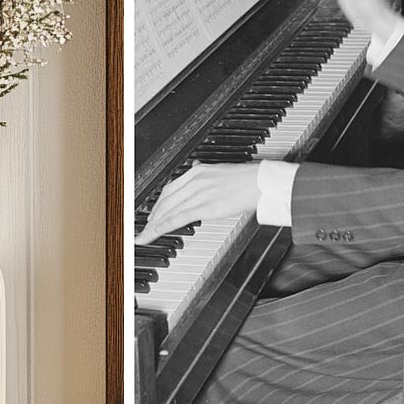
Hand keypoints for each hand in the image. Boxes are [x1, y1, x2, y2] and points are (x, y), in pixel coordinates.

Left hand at [135, 162, 259, 245]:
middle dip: (152, 216)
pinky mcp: (203, 207)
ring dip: (152, 225)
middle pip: (165, 200)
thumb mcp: (221, 170)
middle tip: (144, 227)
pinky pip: (176, 219)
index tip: (154, 211)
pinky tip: (153, 234)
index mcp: (197, 172)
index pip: (170, 189)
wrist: (258, 182)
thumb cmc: (246, 178)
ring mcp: (197, 194)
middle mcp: (194, 182)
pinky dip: (161, 227)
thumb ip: (205, 173)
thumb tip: (196, 168)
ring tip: (144, 235)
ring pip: (167, 211)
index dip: (158, 203)